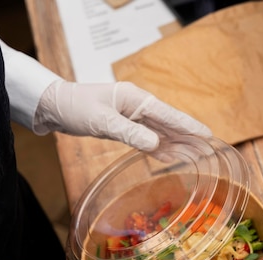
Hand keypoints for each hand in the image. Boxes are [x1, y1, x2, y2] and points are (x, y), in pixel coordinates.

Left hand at [33, 80, 211, 150]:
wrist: (53, 106)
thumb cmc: (75, 107)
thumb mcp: (102, 121)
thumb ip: (130, 132)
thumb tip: (156, 144)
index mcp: (135, 99)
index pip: (168, 114)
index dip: (189, 126)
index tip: (208, 135)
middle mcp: (137, 106)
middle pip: (168, 124)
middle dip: (189, 137)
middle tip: (209, 150)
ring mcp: (130, 116)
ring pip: (159, 132)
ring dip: (177, 144)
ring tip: (196, 156)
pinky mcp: (123, 126)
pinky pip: (146, 138)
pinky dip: (159, 148)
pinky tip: (170, 156)